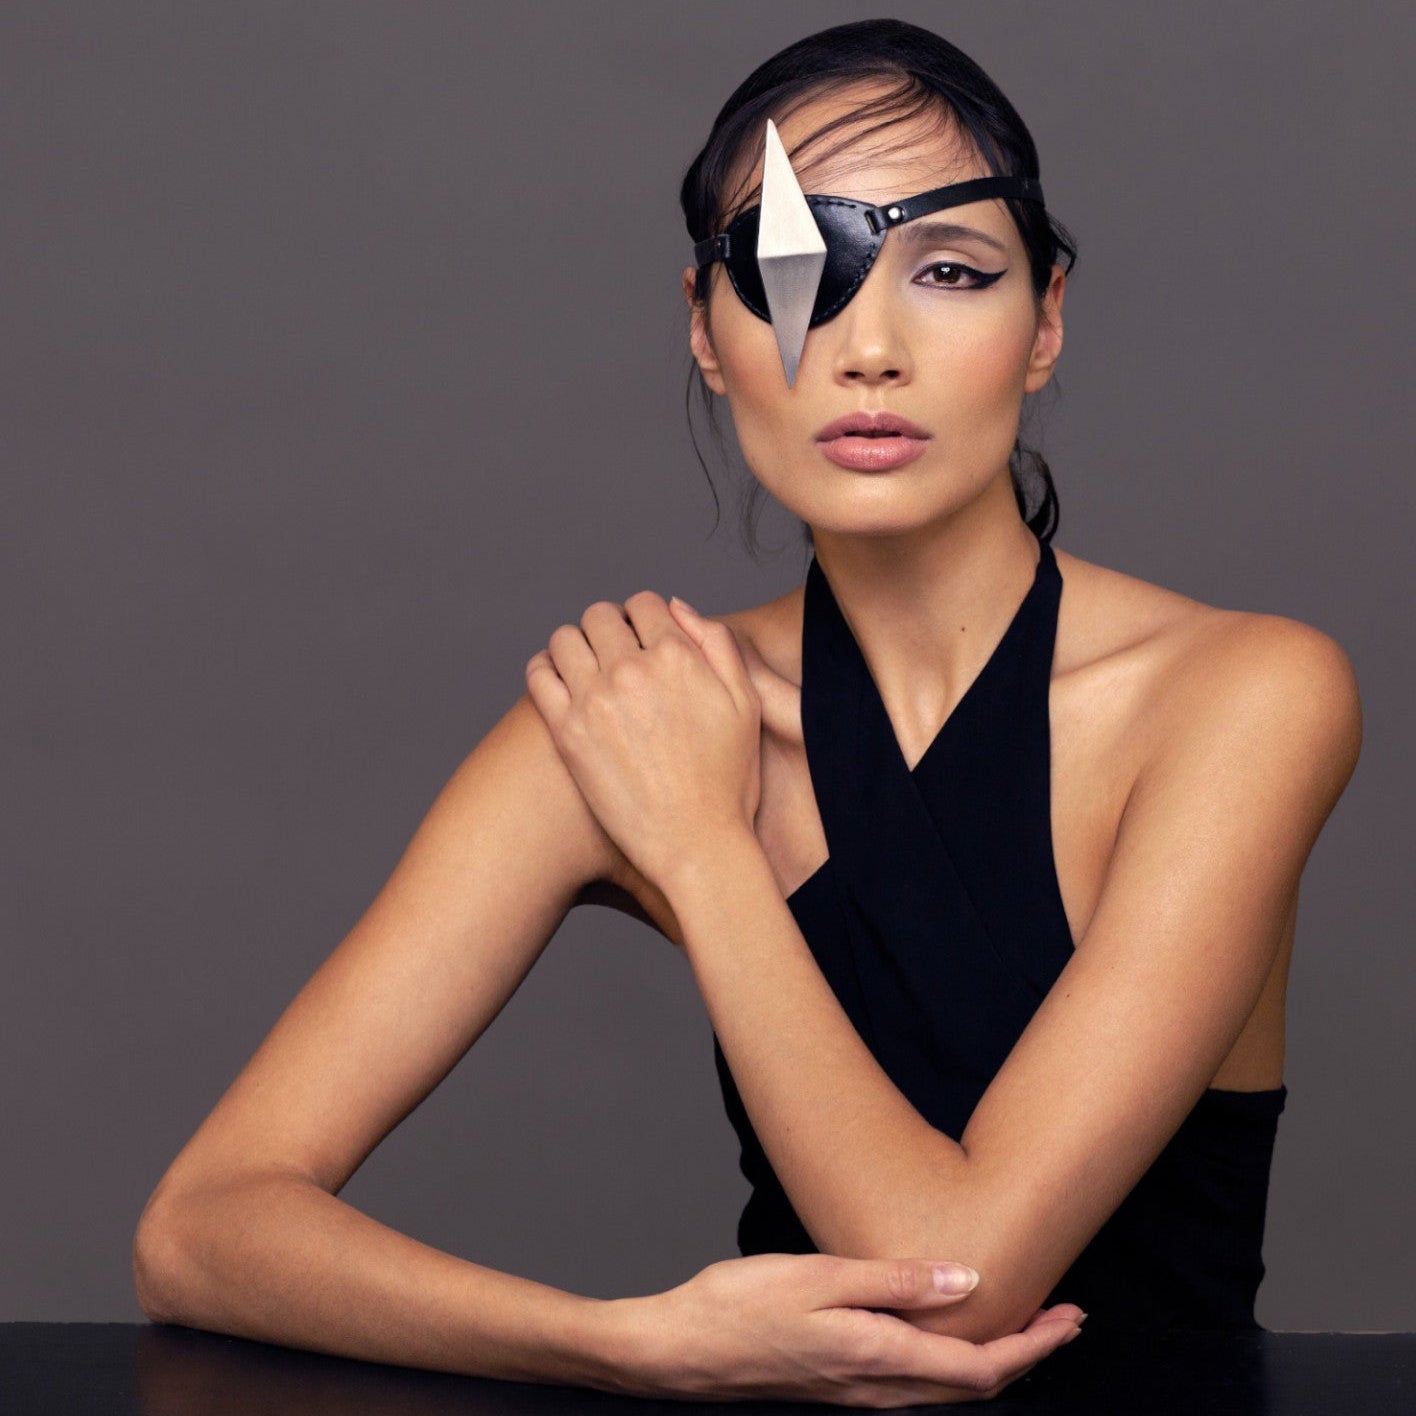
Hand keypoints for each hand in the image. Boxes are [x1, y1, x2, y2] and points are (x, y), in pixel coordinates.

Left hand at [525, 592, 761, 888]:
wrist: (696, 843)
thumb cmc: (727, 780)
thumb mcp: (745, 703)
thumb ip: (716, 644)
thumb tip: (676, 606)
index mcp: (678, 656)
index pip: (644, 603)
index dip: (644, 617)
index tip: (642, 639)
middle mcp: (632, 669)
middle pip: (600, 616)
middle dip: (609, 629)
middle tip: (614, 655)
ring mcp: (594, 699)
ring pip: (564, 638)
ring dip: (576, 646)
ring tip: (587, 669)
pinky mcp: (566, 731)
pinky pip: (538, 674)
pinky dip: (546, 669)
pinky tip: (561, 684)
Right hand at [609, 1252, 1085, 1405]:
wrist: (678, 1351)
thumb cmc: (738, 1307)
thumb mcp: (818, 1278)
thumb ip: (893, 1281)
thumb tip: (967, 1279)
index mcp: (879, 1358)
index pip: (981, 1368)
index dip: (1033, 1346)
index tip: (1071, 1318)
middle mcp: (877, 1389)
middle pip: (973, 1387)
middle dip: (1027, 1356)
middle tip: (1064, 1319)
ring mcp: (857, 1395)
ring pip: (946, 1391)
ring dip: (993, 1362)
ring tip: (1019, 1324)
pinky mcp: (838, 1388)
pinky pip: (916, 1387)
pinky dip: (952, 1365)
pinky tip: (944, 1336)